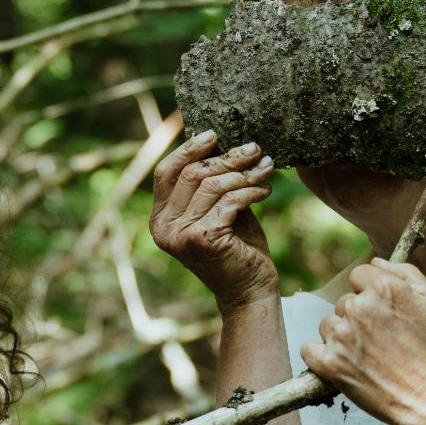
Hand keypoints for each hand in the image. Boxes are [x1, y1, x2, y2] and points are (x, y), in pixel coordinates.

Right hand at [149, 130, 278, 311]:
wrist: (249, 290)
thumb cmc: (236, 248)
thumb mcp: (218, 211)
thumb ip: (211, 185)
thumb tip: (219, 142)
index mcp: (159, 219)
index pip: (166, 173)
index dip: (188, 150)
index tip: (215, 134)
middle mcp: (163, 228)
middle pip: (192, 174)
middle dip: (226, 157)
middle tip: (253, 148)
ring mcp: (181, 235)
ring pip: (212, 185)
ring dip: (244, 172)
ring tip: (265, 167)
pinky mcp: (203, 239)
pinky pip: (229, 201)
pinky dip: (251, 191)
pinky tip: (265, 191)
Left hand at [298, 259, 425, 424]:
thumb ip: (405, 273)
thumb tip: (376, 261)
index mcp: (383, 287)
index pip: (359, 275)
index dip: (370, 292)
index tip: (382, 311)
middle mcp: (358, 308)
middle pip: (344, 302)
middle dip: (359, 316)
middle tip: (382, 339)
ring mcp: (341, 336)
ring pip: (328, 324)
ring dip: (342, 336)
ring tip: (368, 355)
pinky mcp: (329, 363)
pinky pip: (309, 349)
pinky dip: (320, 355)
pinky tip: (341, 363)